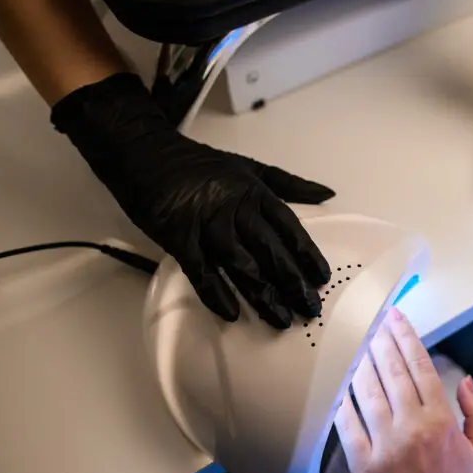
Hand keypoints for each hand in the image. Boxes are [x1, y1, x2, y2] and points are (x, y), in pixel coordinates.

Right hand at [50, 73, 332, 328]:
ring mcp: (206, 224)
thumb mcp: (250, 167)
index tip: (321, 278)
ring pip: (241, 265)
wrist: (145, 153)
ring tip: (281, 319)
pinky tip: (232, 313)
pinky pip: (201, 271)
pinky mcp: (178, 237)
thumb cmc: (198, 164)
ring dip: (263, 295)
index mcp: (254, 193)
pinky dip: (216, 293)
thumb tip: (326, 193)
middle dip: (292, 283)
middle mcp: (234, 209)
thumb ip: (289, 185)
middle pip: (270, 251)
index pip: (289, 228)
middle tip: (309, 309)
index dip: (307, 255)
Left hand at [334, 308, 472, 472]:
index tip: (396, 318)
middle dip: (381, 341)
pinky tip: (341, 383)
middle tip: (373, 321)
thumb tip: (464, 379)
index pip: (420, 367)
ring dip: (362, 363)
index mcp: (442, 422)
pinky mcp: (361, 464)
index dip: (406, 338)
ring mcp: (383, 445)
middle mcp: (411, 427)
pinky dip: (343, 400)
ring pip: (367, 391)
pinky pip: (347, 424)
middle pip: (391, 372)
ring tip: (358, 343)